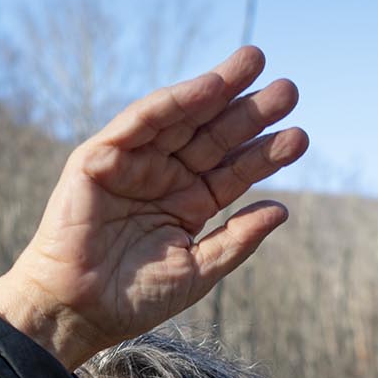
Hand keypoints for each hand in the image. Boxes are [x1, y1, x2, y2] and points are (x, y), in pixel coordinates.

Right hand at [0, 45, 305, 368]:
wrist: (77, 312)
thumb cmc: (134, 299)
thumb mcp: (198, 270)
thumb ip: (237, 239)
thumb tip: (282, 208)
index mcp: (188, 203)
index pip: (233, 170)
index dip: (266, 153)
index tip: (300, 137)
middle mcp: (164, 177)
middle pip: (214, 136)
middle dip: (250, 110)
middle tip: (290, 89)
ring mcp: (134, 164)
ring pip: (183, 119)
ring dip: (218, 90)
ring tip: (255, 64)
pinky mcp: (101, 157)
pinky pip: (141, 121)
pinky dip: (174, 102)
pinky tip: (209, 87)